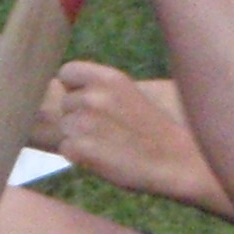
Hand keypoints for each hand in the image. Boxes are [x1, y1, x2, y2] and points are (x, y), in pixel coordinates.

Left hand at [52, 62, 215, 205]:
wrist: (176, 161)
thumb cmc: (153, 129)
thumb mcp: (130, 94)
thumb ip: (98, 88)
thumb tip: (58, 86)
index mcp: (108, 77)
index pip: (67, 72)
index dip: (75, 87)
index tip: (91, 101)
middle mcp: (94, 96)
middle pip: (64, 104)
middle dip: (79, 115)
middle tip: (109, 129)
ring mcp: (86, 122)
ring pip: (64, 127)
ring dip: (79, 136)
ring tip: (109, 143)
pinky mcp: (81, 149)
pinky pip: (66, 149)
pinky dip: (80, 156)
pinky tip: (105, 157)